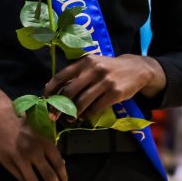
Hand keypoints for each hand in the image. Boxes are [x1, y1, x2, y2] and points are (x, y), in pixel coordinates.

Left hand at [45, 54, 165, 119]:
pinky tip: (83, 117)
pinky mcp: (114, 93)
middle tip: (53, 116)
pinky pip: (96, 108)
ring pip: (82, 101)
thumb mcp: (93, 64)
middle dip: (59, 106)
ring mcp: (105, 81)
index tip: (45, 99)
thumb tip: (54, 89)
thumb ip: (77, 74)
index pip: (62, 75)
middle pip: (70, 91)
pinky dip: (87, 115)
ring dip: (73, 113)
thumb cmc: (109, 68)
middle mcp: (94, 69)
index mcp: (85, 61)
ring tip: (69, 118)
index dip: (51, 89)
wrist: (137, 69)